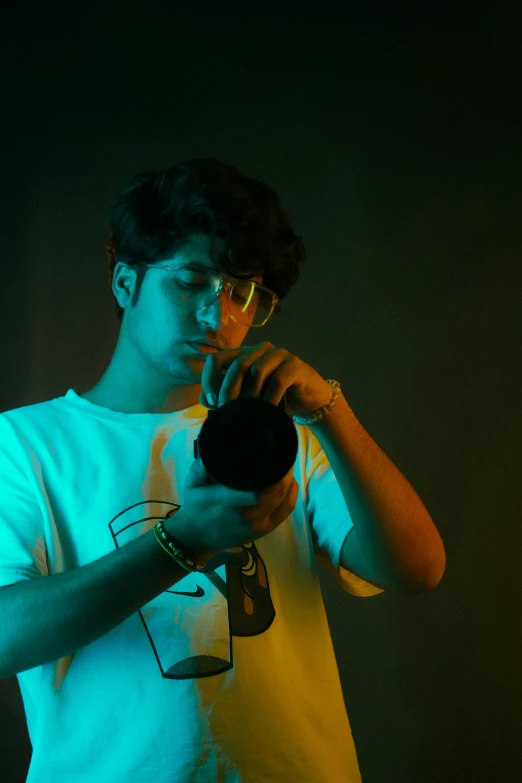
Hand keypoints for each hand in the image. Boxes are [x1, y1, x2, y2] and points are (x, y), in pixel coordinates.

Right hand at [169, 457, 297, 568]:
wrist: (197, 538)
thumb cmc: (196, 506)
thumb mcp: (192, 484)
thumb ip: (201, 467)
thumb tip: (214, 451)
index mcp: (227, 502)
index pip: (260, 489)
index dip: (275, 472)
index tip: (276, 454)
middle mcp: (245, 516)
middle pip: (276, 492)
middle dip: (284, 472)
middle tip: (284, 455)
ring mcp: (257, 526)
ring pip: (283, 499)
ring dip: (288, 481)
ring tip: (286, 466)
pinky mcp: (264, 531)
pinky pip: (286, 511)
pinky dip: (292, 495)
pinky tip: (290, 482)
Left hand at [198, 341, 332, 417]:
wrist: (309, 403)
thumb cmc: (275, 399)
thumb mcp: (247, 399)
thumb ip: (225, 397)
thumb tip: (203, 398)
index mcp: (243, 355)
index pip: (216, 359)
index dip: (209, 380)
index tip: (212, 402)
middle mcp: (259, 350)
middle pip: (236, 365)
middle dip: (228, 391)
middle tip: (227, 411)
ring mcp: (278, 355)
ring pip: (256, 370)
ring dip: (250, 395)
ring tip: (248, 413)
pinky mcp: (295, 364)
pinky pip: (278, 380)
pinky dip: (269, 398)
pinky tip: (267, 411)